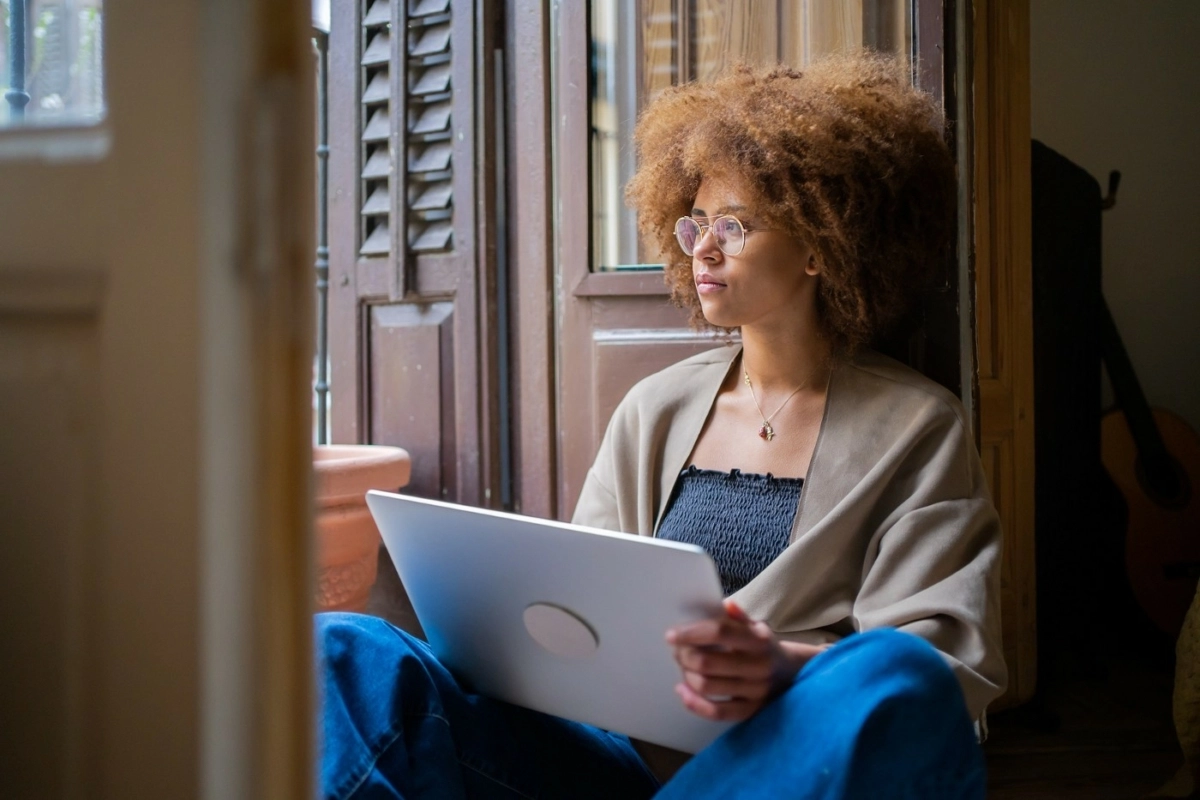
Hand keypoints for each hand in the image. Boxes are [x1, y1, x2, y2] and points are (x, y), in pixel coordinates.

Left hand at [665, 599, 822, 721]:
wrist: (791, 672)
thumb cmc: (762, 645)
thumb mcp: (754, 626)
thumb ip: (737, 616)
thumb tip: (726, 605)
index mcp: (758, 640)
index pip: (720, 632)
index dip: (691, 633)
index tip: (672, 635)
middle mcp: (759, 666)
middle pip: (707, 662)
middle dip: (685, 656)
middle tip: (678, 651)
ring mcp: (755, 691)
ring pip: (707, 686)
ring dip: (687, 675)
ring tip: (683, 667)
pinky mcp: (751, 711)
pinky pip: (717, 712)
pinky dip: (694, 703)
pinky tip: (683, 690)